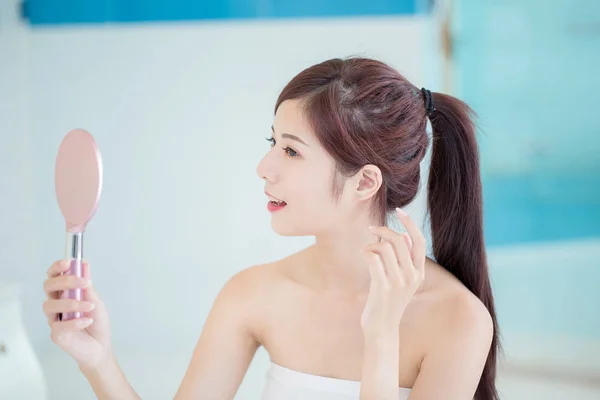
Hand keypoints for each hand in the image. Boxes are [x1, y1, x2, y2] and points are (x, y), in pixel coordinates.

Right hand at [43, 260, 111, 370]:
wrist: (101, 346)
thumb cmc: (97, 323)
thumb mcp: (96, 301)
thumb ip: (88, 286)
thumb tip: (84, 265)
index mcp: (64, 294)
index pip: (54, 277)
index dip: (57, 268)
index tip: (68, 262)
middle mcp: (56, 305)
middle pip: (48, 286)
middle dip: (65, 281)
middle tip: (83, 283)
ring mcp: (54, 319)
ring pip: (51, 305)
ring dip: (73, 303)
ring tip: (90, 307)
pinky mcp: (56, 334)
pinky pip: (60, 325)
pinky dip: (75, 322)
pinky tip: (87, 321)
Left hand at [360, 208, 425, 336]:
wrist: (381, 326)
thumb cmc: (386, 298)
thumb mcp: (400, 278)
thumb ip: (403, 258)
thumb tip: (403, 235)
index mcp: (419, 272)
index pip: (419, 241)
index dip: (410, 223)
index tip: (399, 211)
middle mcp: (412, 276)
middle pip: (399, 240)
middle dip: (383, 230)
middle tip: (371, 229)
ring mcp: (399, 283)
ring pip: (384, 248)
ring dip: (371, 245)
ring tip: (367, 252)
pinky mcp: (384, 288)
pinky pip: (373, 259)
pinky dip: (366, 253)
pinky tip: (363, 256)